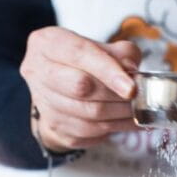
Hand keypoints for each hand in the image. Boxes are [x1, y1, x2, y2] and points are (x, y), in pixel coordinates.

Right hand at [20, 27, 141, 151]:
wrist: (59, 89)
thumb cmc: (81, 64)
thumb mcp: (100, 47)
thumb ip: (120, 53)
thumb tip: (132, 70)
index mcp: (46, 43)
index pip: (80, 54)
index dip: (109, 71)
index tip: (132, 88)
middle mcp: (37, 71)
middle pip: (81, 87)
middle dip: (115, 95)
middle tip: (138, 97)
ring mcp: (42, 102)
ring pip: (87, 114)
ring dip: (119, 115)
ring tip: (138, 111)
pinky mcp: (52, 127)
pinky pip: (88, 133)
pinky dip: (113, 129)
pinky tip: (127, 123)